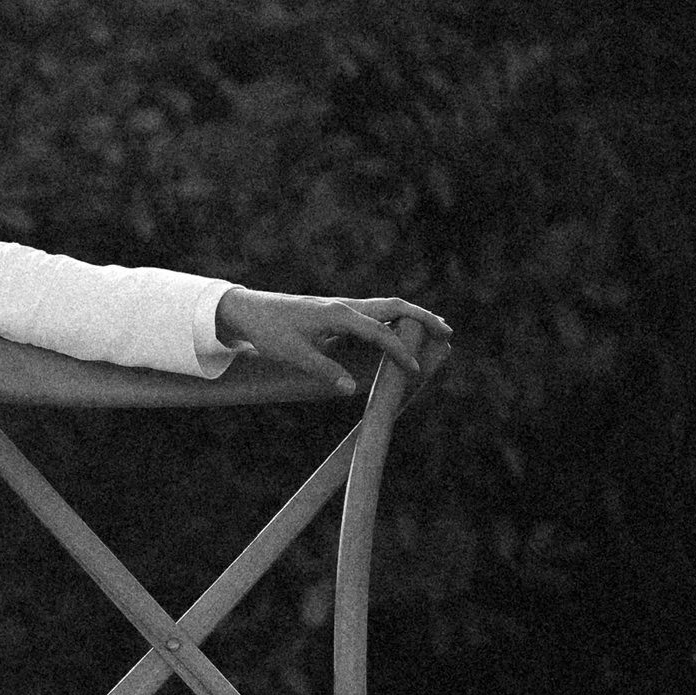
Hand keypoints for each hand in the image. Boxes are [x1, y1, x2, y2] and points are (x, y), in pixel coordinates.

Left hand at [214, 285, 449, 394]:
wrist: (248, 310)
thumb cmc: (269, 331)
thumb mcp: (293, 354)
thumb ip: (323, 370)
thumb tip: (350, 389)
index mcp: (338, 314)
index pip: (379, 331)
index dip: (399, 351)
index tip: (415, 369)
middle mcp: (345, 306)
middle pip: (393, 306)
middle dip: (422, 318)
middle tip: (447, 332)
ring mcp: (343, 306)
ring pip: (386, 307)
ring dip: (412, 316)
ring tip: (436, 329)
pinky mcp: (338, 311)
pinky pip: (374, 313)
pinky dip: (395, 319)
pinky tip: (402, 331)